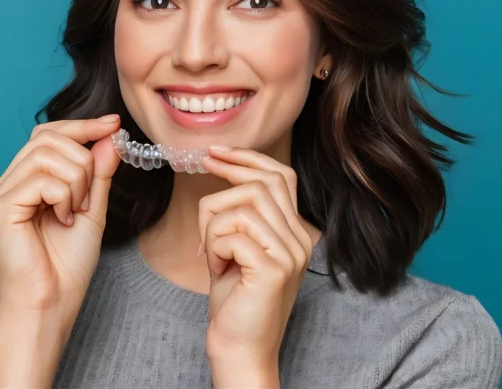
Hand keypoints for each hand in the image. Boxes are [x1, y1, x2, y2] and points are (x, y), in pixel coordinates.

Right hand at [0, 115, 120, 316]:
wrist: (50, 304)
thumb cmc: (66, 266)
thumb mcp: (92, 209)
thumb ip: (99, 173)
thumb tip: (110, 135)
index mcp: (28, 181)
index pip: (50, 134)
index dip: (82, 125)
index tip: (114, 125)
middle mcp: (9, 182)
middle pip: (48, 137)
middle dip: (83, 159)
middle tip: (89, 198)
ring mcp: (1, 193)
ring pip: (47, 154)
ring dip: (76, 180)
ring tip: (75, 211)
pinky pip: (41, 179)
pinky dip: (63, 196)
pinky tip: (62, 220)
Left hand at [198, 146, 313, 386]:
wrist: (239, 350)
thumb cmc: (233, 301)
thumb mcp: (237, 249)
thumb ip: (241, 215)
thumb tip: (221, 168)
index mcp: (295, 232)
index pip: (281, 176)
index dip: (248, 158)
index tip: (216, 153)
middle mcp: (300, 239)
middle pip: (262, 184)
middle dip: (226, 176)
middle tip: (201, 168)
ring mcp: (290, 254)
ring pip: (241, 207)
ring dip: (213, 224)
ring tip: (211, 252)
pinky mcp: (273, 270)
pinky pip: (232, 234)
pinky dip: (213, 247)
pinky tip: (215, 268)